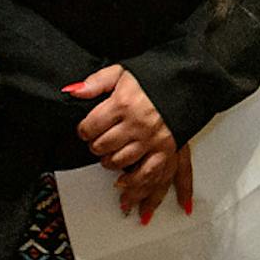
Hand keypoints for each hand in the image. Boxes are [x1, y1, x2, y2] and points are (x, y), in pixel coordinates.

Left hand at [67, 64, 180, 215]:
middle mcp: (138, 124)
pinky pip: (149, 174)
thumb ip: (97, 82)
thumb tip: (74, 92)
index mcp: (123, 104)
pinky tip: (125, 187)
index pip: (91, 126)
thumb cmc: (154, 78)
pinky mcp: (168, 150)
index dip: (84, 130)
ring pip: (122, 163)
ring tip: (110, 161)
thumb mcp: (122, 72)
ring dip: (111, 164)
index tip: (85, 130)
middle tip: (98, 144)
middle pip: (104, 147)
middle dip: (96, 147)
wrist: (185, 81)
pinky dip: (136, 184)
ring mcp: (153, 139)